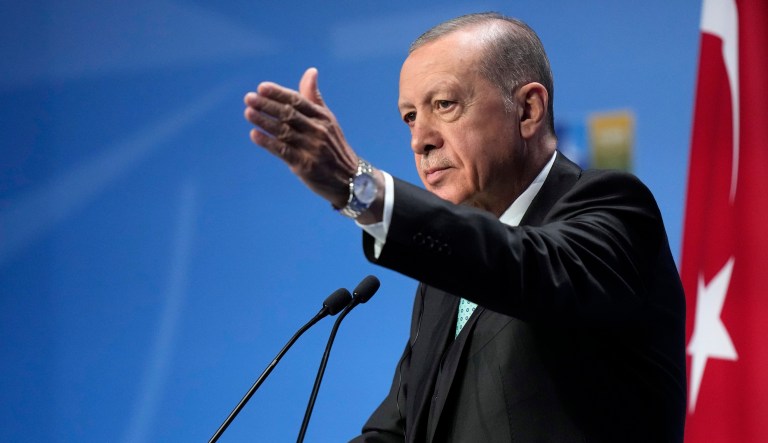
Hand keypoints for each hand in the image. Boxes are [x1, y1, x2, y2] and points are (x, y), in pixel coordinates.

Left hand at [244, 67, 356, 208]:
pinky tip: (255, 134)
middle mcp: (318, 131)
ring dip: (264, 121)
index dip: (279, 93)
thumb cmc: (334, 146)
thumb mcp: (328, 120)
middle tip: (249, 98)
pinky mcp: (306, 166)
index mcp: (322, 117)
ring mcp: (312, 148)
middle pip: (289, 114)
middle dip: (267, 105)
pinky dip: (268, 143)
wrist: (350, 179)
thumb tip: (311, 71)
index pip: (298, 101)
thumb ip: (314, 98)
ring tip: (248, 112)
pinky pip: (283, 151)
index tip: (261, 87)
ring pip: (283, 132)